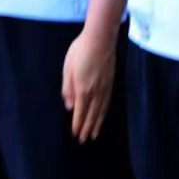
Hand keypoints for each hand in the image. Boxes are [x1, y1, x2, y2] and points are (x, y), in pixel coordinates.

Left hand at [62, 26, 116, 142]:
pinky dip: (105, 111)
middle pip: (91, 114)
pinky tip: (103, 115)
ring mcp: (105, 86)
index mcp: (83, 88)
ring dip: (97, 123)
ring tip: (94, 134)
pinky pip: (108, 101)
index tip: (74, 134)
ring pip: (101, 109)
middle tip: (84, 140)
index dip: (77, 124)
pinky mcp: (111, 81)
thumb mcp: (68, 68)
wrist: (101, 37)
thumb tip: (69, 106)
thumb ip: (68, 88)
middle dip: (87, 128)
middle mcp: (95, 90)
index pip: (80, 111)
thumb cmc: (81, 50)